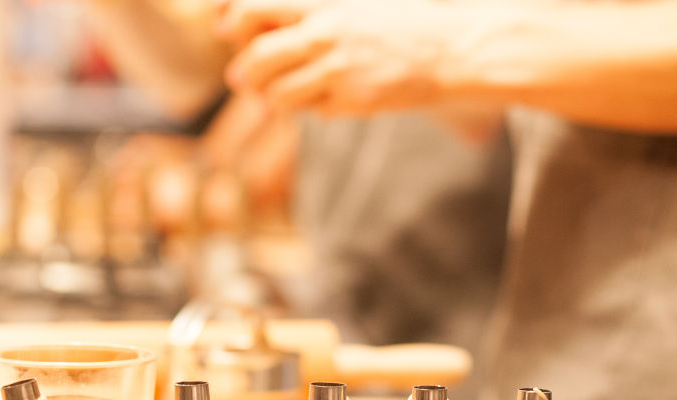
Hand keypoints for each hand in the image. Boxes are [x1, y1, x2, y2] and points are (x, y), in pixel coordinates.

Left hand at [225, 0, 458, 114]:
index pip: (254, 9)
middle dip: (245, 72)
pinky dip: (310, 109)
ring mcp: (340, 70)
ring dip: (273, 98)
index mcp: (323, 3)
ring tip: (281, 94)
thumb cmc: (395, 22)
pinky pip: (312, 112)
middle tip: (242, 78)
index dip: (233, 23)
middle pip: (259, 59)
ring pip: (279, 95)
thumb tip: (237, 20)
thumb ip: (304, 11)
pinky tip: (327, 98)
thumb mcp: (351, 1)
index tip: (229, 31)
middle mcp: (327, 34)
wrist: (448, 50)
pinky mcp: (353, 101)